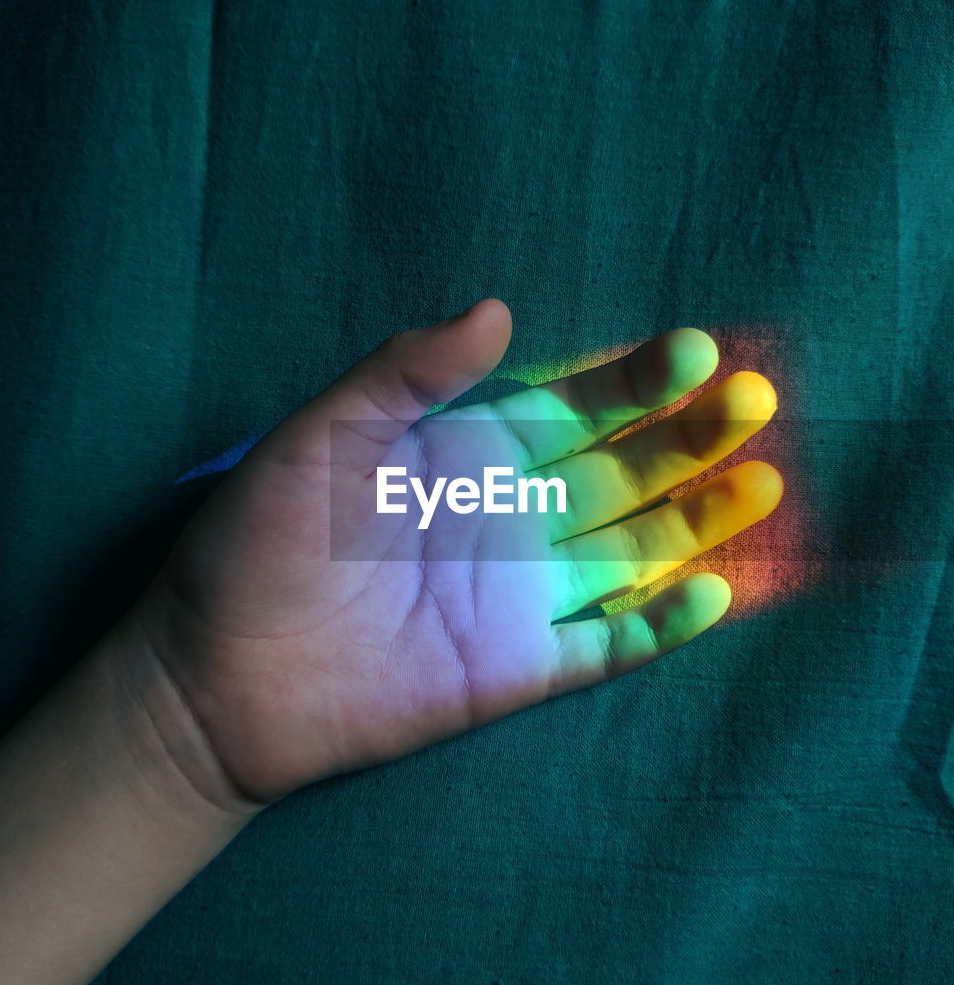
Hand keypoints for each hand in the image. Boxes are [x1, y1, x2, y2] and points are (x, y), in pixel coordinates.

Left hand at [122, 299, 781, 811]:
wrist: (219, 674)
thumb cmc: (260, 542)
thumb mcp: (324, 434)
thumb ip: (407, 372)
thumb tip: (498, 310)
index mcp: (468, 453)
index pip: (576, 406)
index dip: (637, 379)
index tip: (697, 350)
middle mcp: (510, 519)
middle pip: (624, 471)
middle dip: (690, 438)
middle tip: (756, 404)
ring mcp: (521, 597)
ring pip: (634, 551)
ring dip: (700, 520)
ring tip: (764, 483)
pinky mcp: (518, 670)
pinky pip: (608, 646)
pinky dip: (663, 625)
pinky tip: (716, 591)